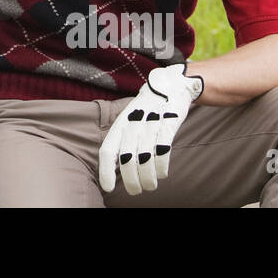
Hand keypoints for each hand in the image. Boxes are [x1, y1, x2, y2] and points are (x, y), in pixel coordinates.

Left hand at [99, 62, 203, 195]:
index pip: (107, 150)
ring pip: (144, 157)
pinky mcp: (169, 123)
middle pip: (126, 158)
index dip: (106, 170)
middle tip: (135, 191)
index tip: (107, 188)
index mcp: (120, 123)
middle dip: (130, 179)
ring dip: (147, 177)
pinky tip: (161, 174)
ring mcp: (151, 122)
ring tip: (150, 186)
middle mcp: (133, 123)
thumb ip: (121, 141)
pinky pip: (163, 148)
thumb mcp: (130, 120)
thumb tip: (112, 166)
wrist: (171, 85)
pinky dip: (161, 165)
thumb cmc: (147, 109)